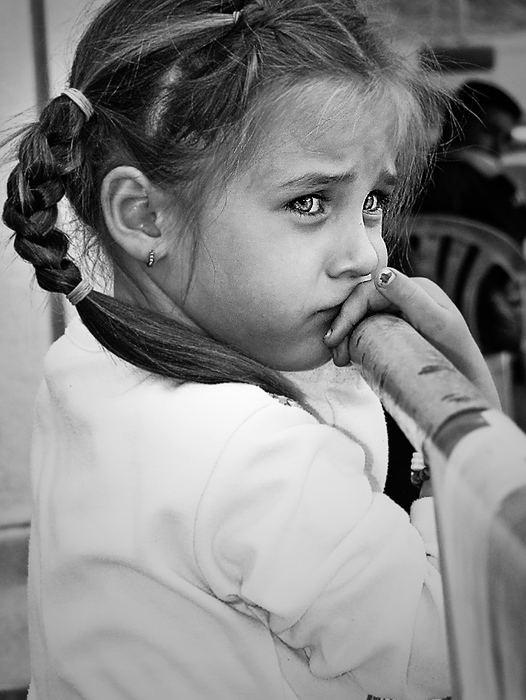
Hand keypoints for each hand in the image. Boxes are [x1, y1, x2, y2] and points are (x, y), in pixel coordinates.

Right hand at [324, 267, 500, 408]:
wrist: (467, 383)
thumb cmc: (456, 354)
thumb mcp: (436, 323)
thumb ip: (411, 297)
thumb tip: (382, 275)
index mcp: (414, 288)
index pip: (370, 291)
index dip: (349, 311)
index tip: (334, 338)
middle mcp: (404, 296)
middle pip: (362, 303)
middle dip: (343, 326)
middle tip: (333, 354)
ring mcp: (398, 313)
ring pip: (361, 317)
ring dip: (345, 336)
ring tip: (338, 360)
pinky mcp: (393, 331)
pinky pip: (366, 330)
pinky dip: (352, 341)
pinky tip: (347, 357)